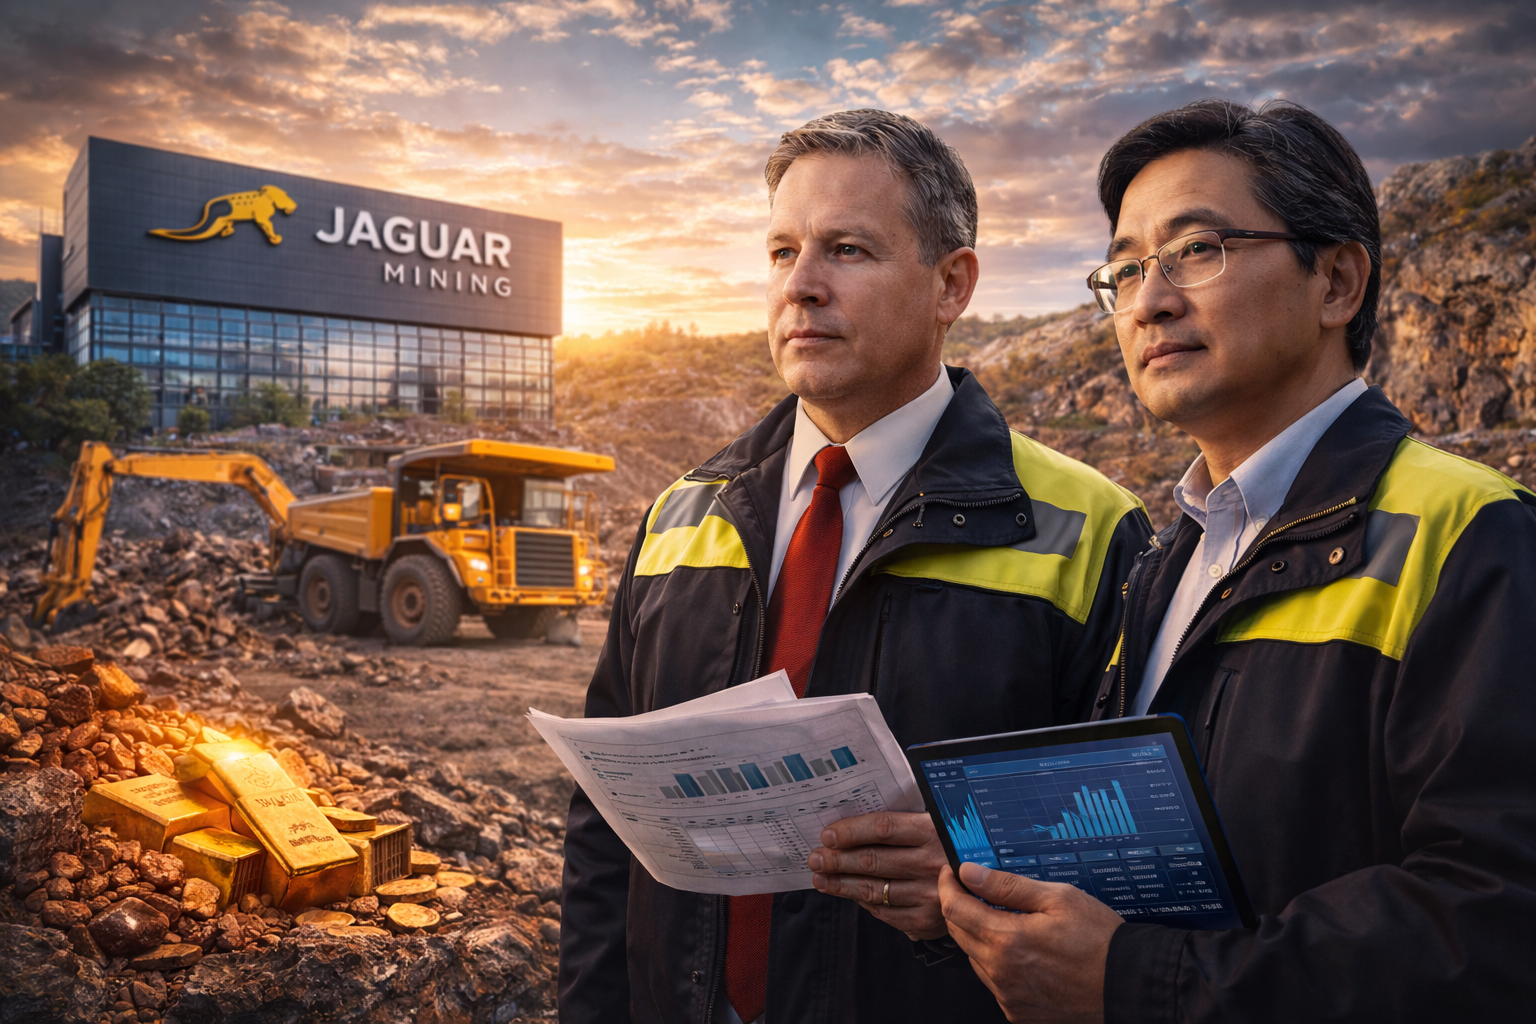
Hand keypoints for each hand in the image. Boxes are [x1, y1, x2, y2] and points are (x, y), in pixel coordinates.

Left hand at [807, 811, 947, 939]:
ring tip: (821, 878)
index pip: (883, 828)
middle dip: (837, 860)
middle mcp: (931, 863)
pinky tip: (848, 894)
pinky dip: (863, 903)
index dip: (851, 832)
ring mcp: (929, 895)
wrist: (990, 883)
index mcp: (933, 831)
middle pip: (873, 861)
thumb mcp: (939, 823)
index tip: (827, 835)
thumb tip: (854, 825)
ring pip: (874, 890)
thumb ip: (904, 823)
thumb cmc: (954, 846)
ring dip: (842, 885)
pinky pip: (885, 913)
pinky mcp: (927, 921)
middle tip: (815, 858)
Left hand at [938, 862, 1122, 1023]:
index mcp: (1007, 941)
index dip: (948, 885)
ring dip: (978, 936)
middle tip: (972, 890)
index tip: (951, 872)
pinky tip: (1020, 951)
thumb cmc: (1099, 938)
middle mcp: (1001, 973)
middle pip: (958, 934)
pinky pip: (994, 982)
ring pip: (974, 959)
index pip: (955, 909)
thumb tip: (968, 873)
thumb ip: (1007, 886)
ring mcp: (1009, 997)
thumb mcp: (1058, 898)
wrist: (1129, 985)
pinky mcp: (1019, 1012)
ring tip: (1003, 920)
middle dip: (960, 907)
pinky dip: (996, 963)